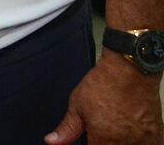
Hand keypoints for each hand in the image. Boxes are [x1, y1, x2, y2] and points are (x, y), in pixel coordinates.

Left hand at [46, 54, 162, 143]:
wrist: (129, 70)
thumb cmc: (103, 85)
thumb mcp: (77, 105)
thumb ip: (67, 129)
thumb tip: (52, 142)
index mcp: (104, 140)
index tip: (90, 139)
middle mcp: (126, 144)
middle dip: (104, 144)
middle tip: (101, 132)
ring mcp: (144, 141)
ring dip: (121, 143)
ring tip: (115, 130)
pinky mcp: (156, 135)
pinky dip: (138, 143)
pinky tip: (130, 134)